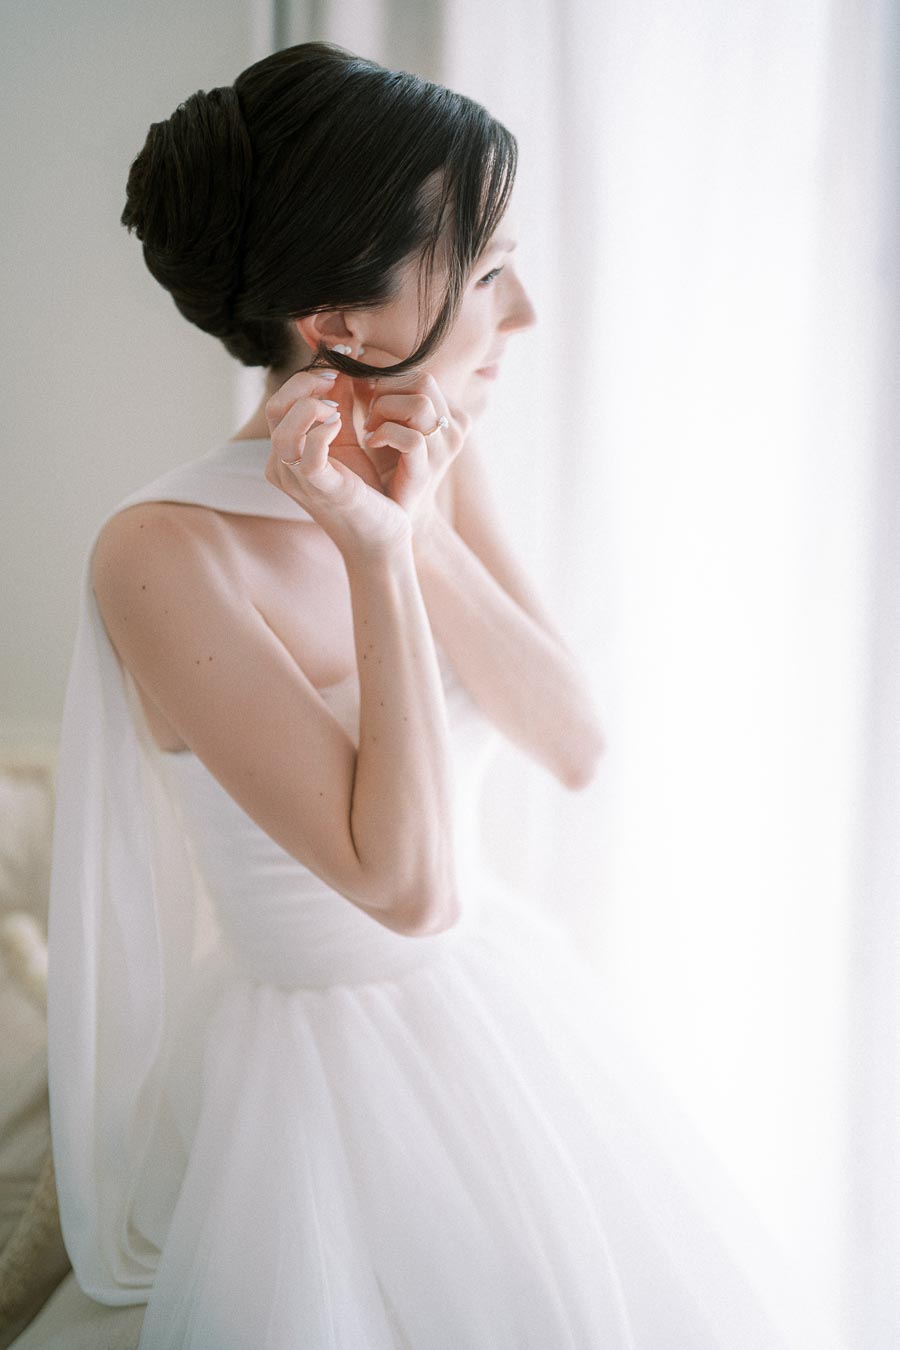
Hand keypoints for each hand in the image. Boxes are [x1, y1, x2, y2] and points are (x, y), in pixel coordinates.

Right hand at [263, 367, 412, 561]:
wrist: (381, 536)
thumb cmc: (365, 491)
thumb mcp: (348, 438)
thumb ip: (339, 404)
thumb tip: (340, 365)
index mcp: (285, 453)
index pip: (280, 402)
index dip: (306, 378)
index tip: (337, 367)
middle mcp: (282, 467)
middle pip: (275, 409)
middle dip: (306, 385)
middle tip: (337, 380)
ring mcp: (298, 481)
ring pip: (284, 431)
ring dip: (312, 408)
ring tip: (338, 409)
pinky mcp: (321, 491)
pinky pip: (308, 455)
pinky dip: (322, 432)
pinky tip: (340, 426)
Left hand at [359, 360, 470, 534]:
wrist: (395, 513)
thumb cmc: (386, 464)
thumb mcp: (382, 419)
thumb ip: (372, 389)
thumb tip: (348, 354)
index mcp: (448, 409)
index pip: (418, 370)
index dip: (384, 370)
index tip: (358, 379)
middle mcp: (454, 425)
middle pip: (421, 379)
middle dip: (385, 389)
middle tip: (366, 409)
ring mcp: (445, 447)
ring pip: (420, 402)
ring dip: (385, 409)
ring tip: (370, 428)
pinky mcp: (429, 468)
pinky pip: (411, 437)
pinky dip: (385, 433)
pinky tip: (372, 441)